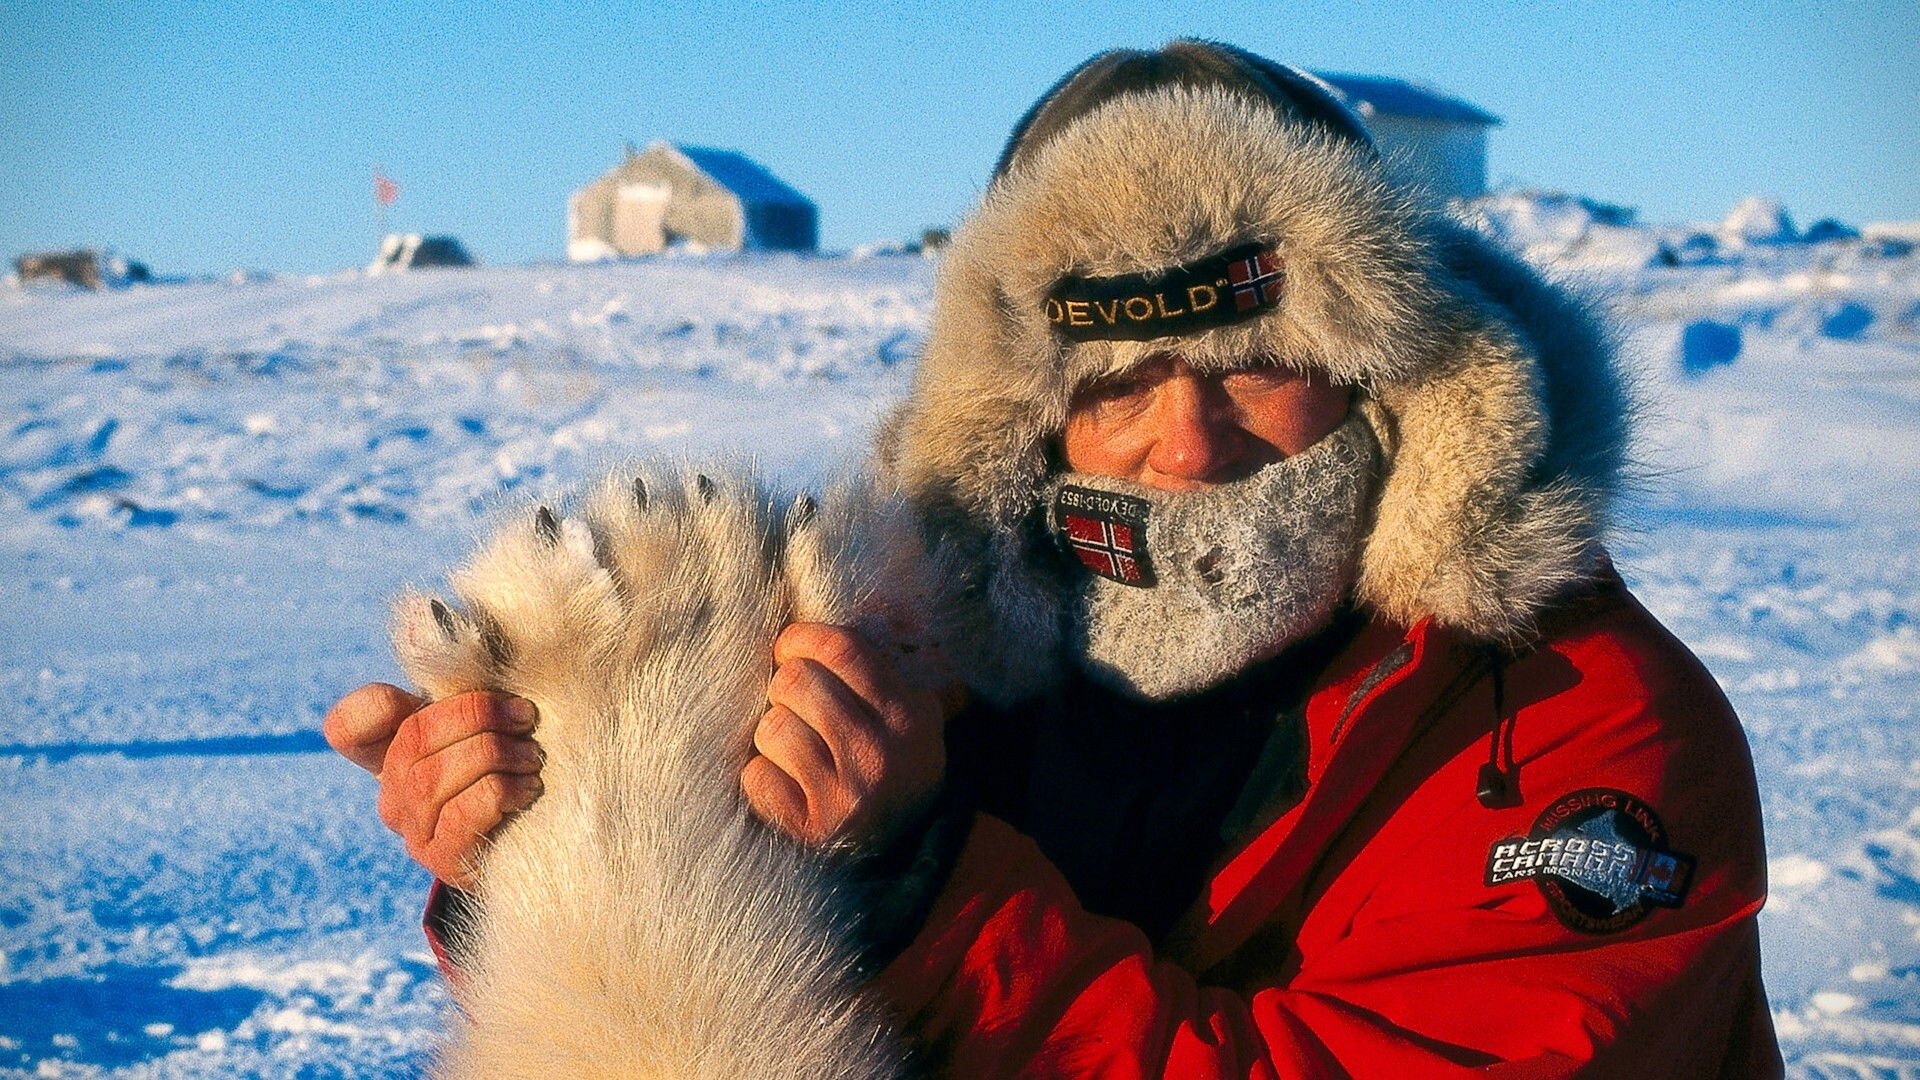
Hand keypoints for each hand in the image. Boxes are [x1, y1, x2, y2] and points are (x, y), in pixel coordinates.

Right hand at [322, 683, 543, 888]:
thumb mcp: (490, 722)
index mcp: (393, 753)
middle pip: (412, 741)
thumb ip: (463, 685)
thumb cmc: (513, 765)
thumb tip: (426, 628)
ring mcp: (414, 832)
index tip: (413, 694)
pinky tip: (529, 787)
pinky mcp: (444, 861)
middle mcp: (393, 795)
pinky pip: (460, 817)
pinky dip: (500, 792)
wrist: (541, 837)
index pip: (349, 727)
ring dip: (493, 755)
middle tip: (525, 717)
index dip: (368, 707)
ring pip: (432, 779)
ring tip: (532, 755)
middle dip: (476, 716)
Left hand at [742, 624, 954, 849]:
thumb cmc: (897, 776)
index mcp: (909, 717)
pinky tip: (785, 788)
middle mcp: (880, 755)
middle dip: (785, 691)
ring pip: (772, 727)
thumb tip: (879, 607)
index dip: (802, 639)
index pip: (843, 648)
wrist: (901, 864)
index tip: (789, 648)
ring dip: (773, 737)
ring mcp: (845, 796)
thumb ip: (896, 673)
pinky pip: (757, 776)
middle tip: (794, 708)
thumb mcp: (916, 724)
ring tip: (794, 753)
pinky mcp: (809, 831)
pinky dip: (762, 778)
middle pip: (796, 681)